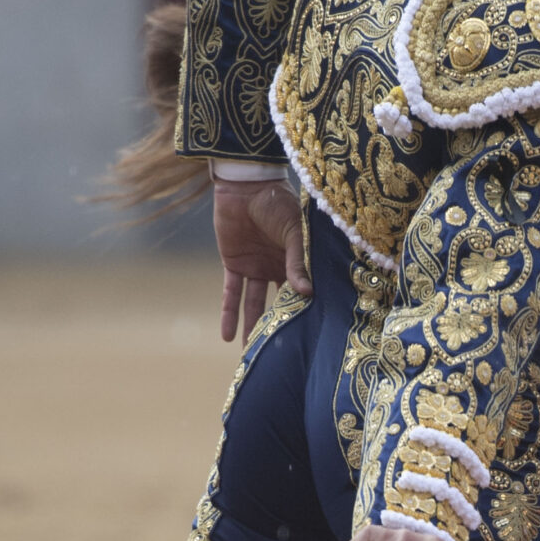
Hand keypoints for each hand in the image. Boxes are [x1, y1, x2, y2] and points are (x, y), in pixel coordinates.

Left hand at [214, 179, 309, 343]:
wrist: (245, 185)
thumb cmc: (277, 203)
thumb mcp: (293, 232)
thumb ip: (296, 261)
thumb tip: (306, 293)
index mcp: (298, 262)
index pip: (303, 292)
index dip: (306, 312)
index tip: (312, 338)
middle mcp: (278, 269)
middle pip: (279, 302)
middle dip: (279, 326)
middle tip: (283, 355)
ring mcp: (256, 268)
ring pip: (254, 304)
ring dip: (252, 326)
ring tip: (251, 353)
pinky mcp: (234, 265)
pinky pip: (230, 294)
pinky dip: (228, 314)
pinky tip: (227, 336)